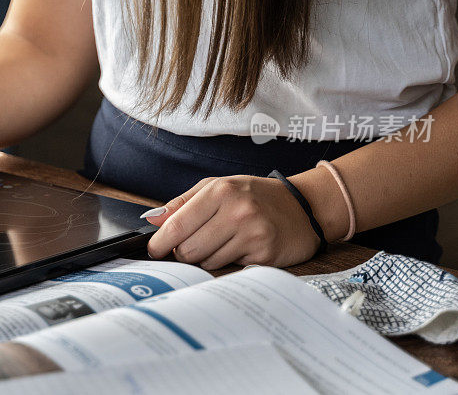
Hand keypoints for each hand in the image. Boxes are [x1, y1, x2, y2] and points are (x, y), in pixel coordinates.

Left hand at [144, 176, 320, 269]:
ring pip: (206, 262)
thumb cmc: (255, 196)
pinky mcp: (265, 255)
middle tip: (192, 245)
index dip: (160, 242)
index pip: (177, 224)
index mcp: (220, 191)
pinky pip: (229, 270)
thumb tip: (152, 220)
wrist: (305, 207)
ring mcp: (253, 234)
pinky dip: (228, 263)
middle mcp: (237, 211)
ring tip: (222, 242)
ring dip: (206, 258)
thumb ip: (183, 203)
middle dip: (183, 252)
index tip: (153, 250)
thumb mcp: (218, 187)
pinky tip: (240, 249)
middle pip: (187, 249)